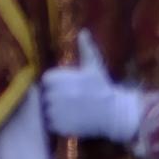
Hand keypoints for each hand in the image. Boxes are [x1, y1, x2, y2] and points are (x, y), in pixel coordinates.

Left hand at [39, 31, 145, 145]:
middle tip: (69, 100)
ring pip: (45, 110)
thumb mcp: (94, 67)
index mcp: (60, 79)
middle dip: (54, 98)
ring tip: (70, 110)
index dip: (55, 85)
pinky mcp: (60, 127)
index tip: (66, 88)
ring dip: (54, 111)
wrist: (115, 113)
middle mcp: (55, 95)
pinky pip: (50, 124)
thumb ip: (86, 49)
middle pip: (44, 96)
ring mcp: (57, 112)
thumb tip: (83, 32)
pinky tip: (70, 120)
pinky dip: (56, 124)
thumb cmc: (103, 88)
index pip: (46, 81)